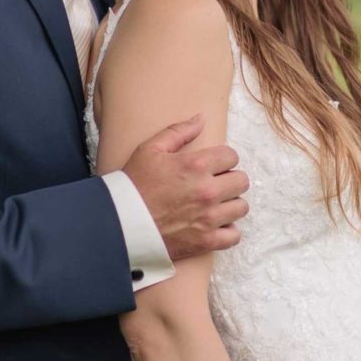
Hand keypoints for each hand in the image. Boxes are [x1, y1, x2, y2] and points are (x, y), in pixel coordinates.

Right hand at [121, 114, 248, 259]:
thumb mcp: (149, 150)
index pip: (232, 156)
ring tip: (215, 205)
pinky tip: (216, 226)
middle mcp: (207, 191)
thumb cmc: (133, 185)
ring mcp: (209, 218)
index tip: (213, 166)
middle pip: (242, 181)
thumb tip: (201, 119)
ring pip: (241, 207)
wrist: (119, 223)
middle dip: (230, 180)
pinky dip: (228, 232)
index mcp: (196, 165)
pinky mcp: (206, 241)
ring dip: (231, 204)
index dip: (223, 159)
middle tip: (215, 185)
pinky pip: (234, 236)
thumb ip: (178, 132)